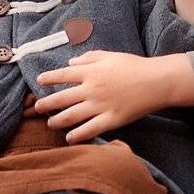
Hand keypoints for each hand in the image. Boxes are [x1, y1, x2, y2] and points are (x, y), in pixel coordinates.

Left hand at [30, 51, 178, 142]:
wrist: (157, 81)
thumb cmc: (134, 66)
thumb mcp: (110, 55)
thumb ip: (89, 58)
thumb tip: (70, 63)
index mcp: (91, 72)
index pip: (62, 75)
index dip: (48, 78)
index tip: (39, 81)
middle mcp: (91, 89)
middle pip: (61, 98)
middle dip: (46, 104)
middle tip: (37, 108)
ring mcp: (100, 106)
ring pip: (71, 116)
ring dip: (57, 121)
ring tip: (50, 123)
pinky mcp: (111, 120)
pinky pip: (89, 130)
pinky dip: (77, 135)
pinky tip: (69, 138)